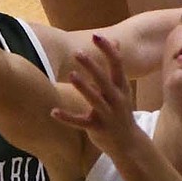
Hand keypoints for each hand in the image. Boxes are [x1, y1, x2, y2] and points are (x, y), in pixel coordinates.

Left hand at [50, 34, 138, 155]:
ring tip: (72, 75)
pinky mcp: (97, 128)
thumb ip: (116, 67)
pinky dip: (66, 118)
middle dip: (92, 66)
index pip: (117, 65)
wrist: (129, 144)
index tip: (96, 36)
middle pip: (104, 80)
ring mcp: (107, 115)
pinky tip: (53, 112)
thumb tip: (115, 41)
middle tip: (78, 53)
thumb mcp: (122, 89)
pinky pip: (80, 122)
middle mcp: (116, 100)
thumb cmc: (121, 111)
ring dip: (84, 87)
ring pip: (95, 100)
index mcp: (121, 88)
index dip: (108, 50)